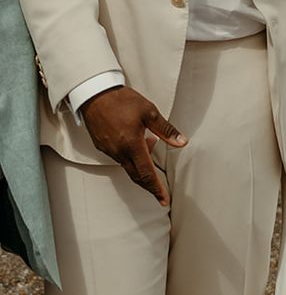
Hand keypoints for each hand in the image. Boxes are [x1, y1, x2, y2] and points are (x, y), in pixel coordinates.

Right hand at [80, 86, 186, 205]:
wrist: (95, 94)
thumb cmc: (123, 101)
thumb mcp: (149, 112)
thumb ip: (166, 130)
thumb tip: (182, 143)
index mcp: (132, 145)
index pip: (147, 173)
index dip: (156, 188)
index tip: (164, 200)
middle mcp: (119, 152)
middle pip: (136, 176)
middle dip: (150, 185)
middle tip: (161, 193)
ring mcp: (109, 150)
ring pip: (128, 166)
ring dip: (141, 165)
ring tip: (151, 144)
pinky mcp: (102, 146)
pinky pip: (119, 158)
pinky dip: (131, 157)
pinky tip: (138, 142)